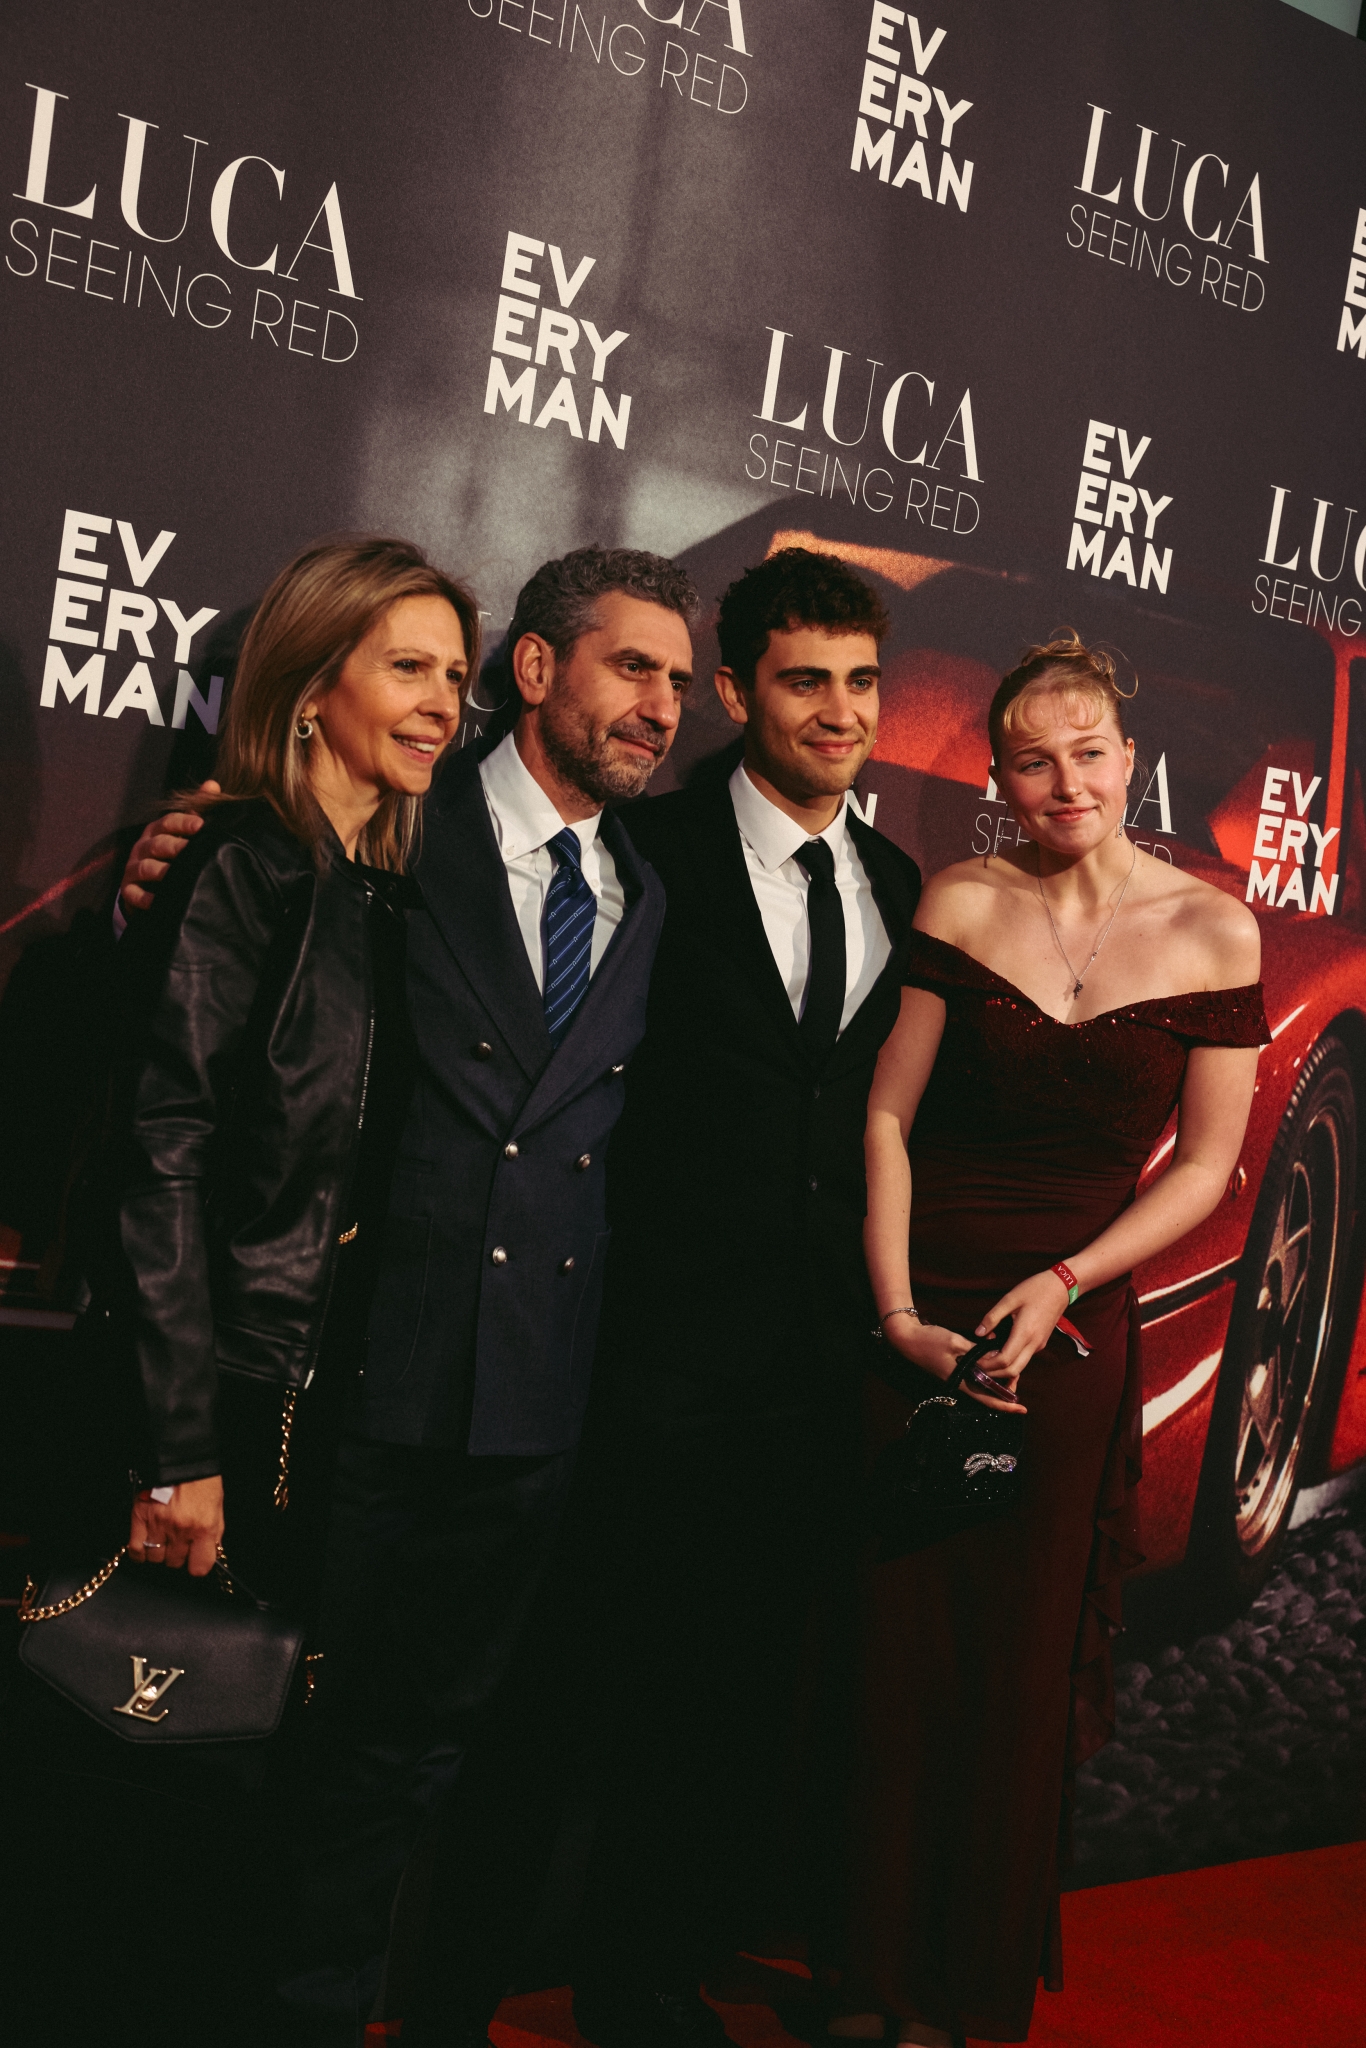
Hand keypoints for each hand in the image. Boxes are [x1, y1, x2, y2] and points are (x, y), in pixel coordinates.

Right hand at [119, 782, 217, 912]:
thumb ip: (197, 808)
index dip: (183, 822)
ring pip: (145, 867)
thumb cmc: (170, 853)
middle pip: (157, 844)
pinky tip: (156, 901)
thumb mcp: (182, 830)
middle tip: (190, 850)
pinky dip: (144, 898)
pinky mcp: (129, 890)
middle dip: (174, 846)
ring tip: (176, 875)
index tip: (200, 825)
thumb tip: (212, 784)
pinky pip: (133, 894)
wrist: (146, 885)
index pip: (168, 822)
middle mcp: (143, 847)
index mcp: (157, 831)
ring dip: (160, 871)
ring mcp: (134, 868)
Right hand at [128, 1476, 224, 1576]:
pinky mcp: (140, 1517)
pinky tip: (146, 1544)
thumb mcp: (217, 1509)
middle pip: (175, 1563)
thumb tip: (207, 1554)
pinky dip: (139, 1552)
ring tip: (163, 1538)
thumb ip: (212, 1535)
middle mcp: (181, 1530)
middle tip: (179, 1540)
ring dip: (159, 1552)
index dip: (197, 1564)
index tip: (195, 1559)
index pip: (199, 1567)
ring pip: (155, 1559)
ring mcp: (159, 1525)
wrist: (182, 1457)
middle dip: (178, 1554)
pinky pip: (135, 1549)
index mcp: (204, 1527)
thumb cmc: (201, 1481)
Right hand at [883, 1312, 1025, 1413]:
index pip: (987, 1399)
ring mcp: (956, 1377)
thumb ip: (976, 1351)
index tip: (1022, 1409)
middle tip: (1020, 1385)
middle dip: (1005, 1394)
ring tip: (1012, 1376)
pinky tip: (994, 1364)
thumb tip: (995, 1356)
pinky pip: (975, 1377)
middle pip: (987, 1395)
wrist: (906, 1338)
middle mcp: (960, 1383)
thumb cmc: (929, 1340)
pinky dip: (987, 1374)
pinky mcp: (954, 1369)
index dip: (1006, 1405)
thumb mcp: (955, 1342)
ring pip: (981, 1386)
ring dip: (997, 1383)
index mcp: (960, 1381)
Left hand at [972, 1270, 1072, 1392]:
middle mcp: (1033, 1344)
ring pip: (1019, 1367)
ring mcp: (1038, 1345)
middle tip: (977, 1365)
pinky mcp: (1040, 1344)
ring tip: (985, 1358)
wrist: (1060, 1288)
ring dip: (1001, 1368)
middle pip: (1013, 1370)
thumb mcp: (1010, 1299)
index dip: (987, 1364)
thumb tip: (978, 1333)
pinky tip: (998, 1350)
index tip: (974, 1360)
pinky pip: (1024, 1359)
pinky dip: (1010, 1361)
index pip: (1004, 1360)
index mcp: (1025, 1333)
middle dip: (993, 1373)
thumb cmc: (1035, 1289)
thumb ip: (992, 1317)